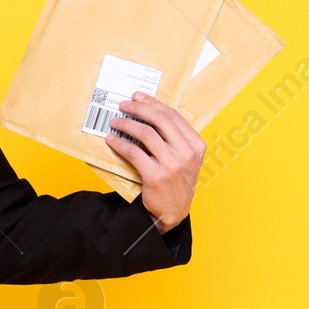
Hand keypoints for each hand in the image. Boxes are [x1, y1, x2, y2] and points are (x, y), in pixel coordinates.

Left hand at [104, 91, 204, 230]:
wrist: (172, 212)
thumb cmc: (176, 183)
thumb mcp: (186, 159)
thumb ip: (175, 139)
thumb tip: (150, 115)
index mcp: (196, 145)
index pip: (173, 115)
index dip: (153, 103)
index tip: (137, 96)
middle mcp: (187, 153)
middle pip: (159, 120)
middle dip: (138, 108)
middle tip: (124, 105)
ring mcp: (172, 165)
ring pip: (145, 133)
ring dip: (126, 124)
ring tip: (115, 122)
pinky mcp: (156, 176)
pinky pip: (133, 152)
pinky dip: (120, 143)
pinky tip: (112, 140)